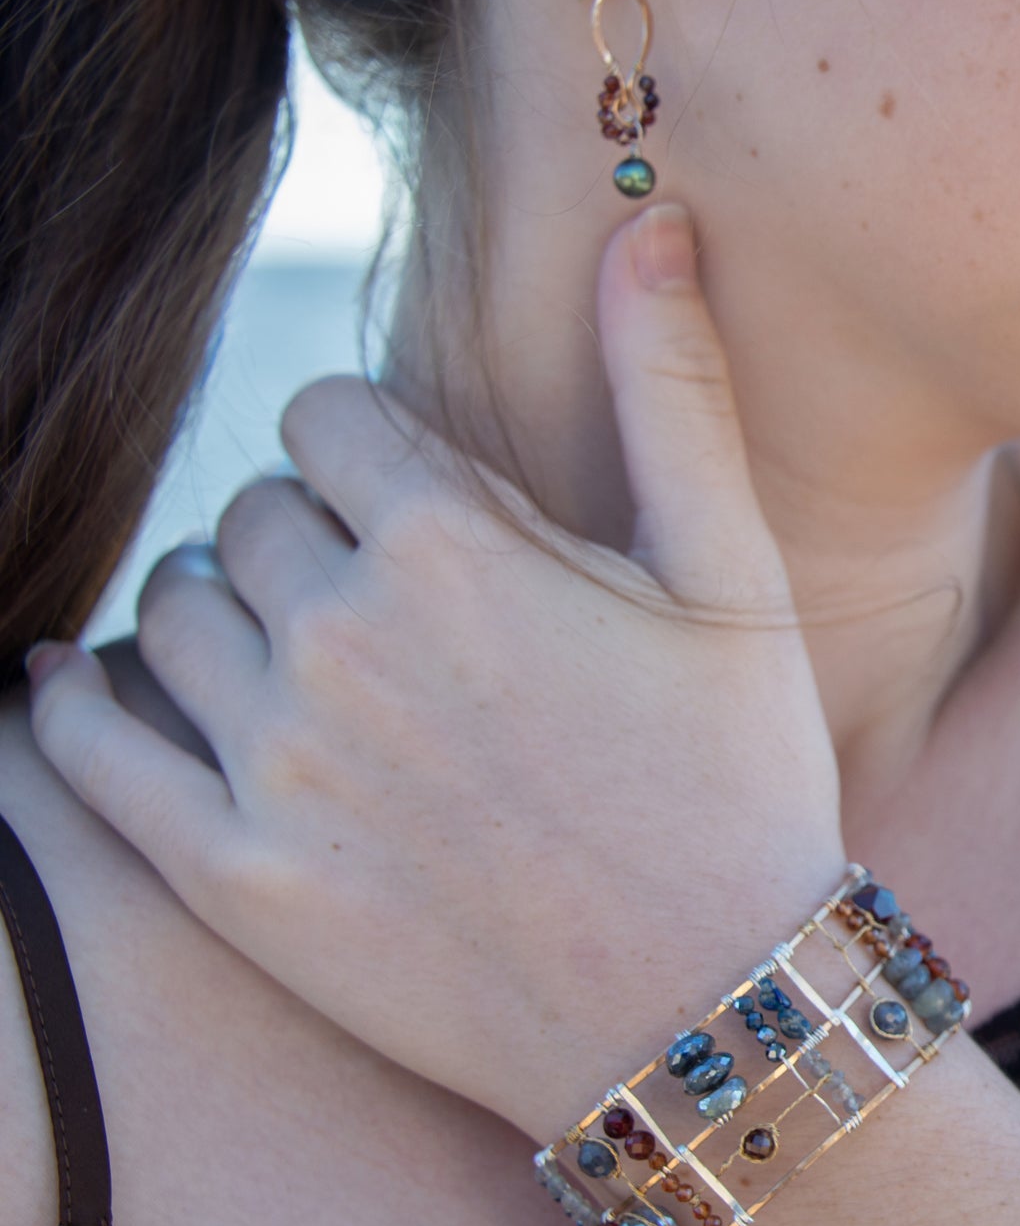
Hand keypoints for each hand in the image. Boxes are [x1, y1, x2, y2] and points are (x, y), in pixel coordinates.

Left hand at [27, 204, 847, 1135]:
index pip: (330, 421)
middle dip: (313, 533)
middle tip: (387, 598)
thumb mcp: (730, 576)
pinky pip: (89, 751)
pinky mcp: (236, 878)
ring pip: (175, 612)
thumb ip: (671, 388)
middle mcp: (340, 639)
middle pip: (251, 514)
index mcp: (454, 546)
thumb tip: (652, 219)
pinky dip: (74, 702)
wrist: (711, 1006)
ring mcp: (275, 765)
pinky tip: (89, 684)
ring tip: (296, 654)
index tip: (427, 511)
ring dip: (225, 610)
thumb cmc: (738, 783)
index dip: (378, 455)